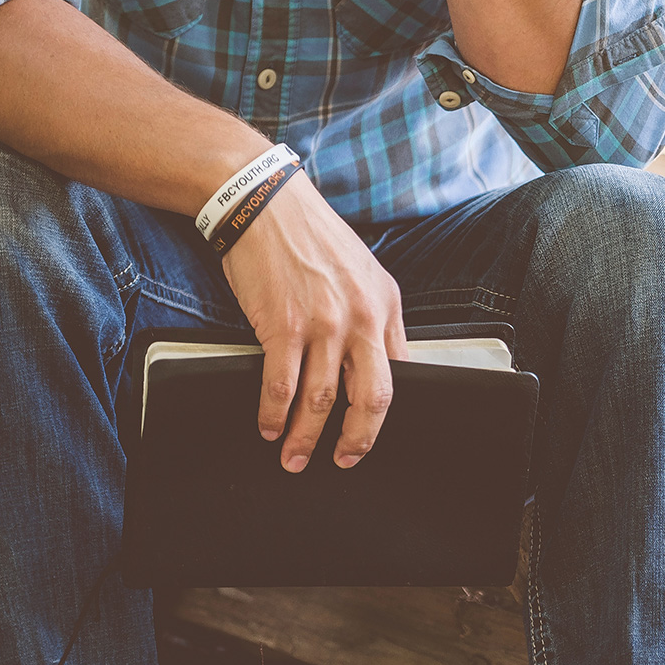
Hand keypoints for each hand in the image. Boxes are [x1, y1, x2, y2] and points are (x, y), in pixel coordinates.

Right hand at [221, 172, 409, 471]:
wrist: (265, 204)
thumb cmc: (312, 238)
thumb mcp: (364, 273)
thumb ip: (375, 317)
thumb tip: (379, 362)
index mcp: (386, 306)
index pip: (400, 373)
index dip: (386, 412)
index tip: (371, 433)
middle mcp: (361, 318)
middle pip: (371, 398)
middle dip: (357, 439)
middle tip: (343, 461)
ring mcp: (323, 325)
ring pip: (321, 400)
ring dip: (305, 437)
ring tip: (294, 456)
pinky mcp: (282, 326)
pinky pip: (281, 386)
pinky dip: (273, 414)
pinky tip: (268, 427)